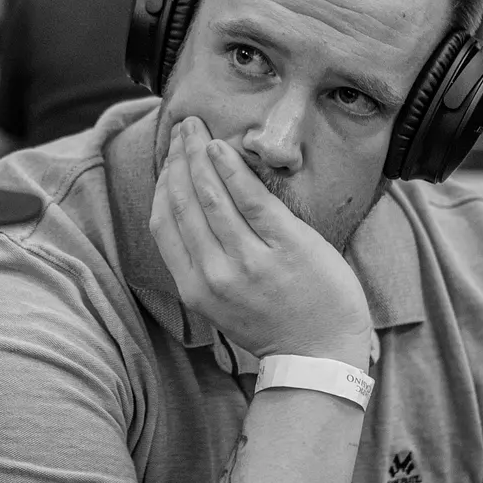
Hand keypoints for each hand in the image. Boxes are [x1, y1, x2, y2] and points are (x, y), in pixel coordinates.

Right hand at [149, 116, 373, 368]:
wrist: (319, 355)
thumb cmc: (273, 324)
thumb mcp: (221, 304)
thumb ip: (202, 264)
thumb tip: (188, 211)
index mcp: (194, 289)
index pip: (164, 223)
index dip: (162, 183)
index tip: (168, 157)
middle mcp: (215, 275)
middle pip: (184, 202)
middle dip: (178, 157)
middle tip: (182, 127)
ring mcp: (250, 261)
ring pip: (212, 195)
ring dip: (199, 154)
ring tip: (197, 128)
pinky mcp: (287, 246)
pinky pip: (252, 199)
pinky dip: (232, 168)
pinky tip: (222, 147)